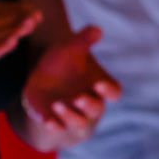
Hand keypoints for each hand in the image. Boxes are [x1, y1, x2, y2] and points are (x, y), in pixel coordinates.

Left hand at [21, 25, 121, 146]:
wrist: (45, 76)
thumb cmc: (65, 62)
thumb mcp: (71, 49)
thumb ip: (84, 40)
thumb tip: (97, 29)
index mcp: (101, 87)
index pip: (113, 93)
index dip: (107, 91)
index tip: (98, 84)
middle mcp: (91, 104)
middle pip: (96, 110)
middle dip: (88, 105)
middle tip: (78, 98)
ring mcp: (74, 115)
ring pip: (79, 123)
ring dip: (70, 117)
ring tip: (57, 104)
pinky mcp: (56, 121)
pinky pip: (59, 129)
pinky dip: (55, 126)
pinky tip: (48, 121)